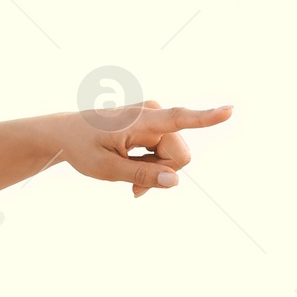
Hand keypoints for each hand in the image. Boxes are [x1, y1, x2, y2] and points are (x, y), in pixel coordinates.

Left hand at [52, 101, 231, 196]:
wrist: (66, 133)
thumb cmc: (83, 149)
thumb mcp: (107, 169)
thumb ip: (142, 174)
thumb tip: (175, 181)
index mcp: (139, 120)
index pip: (178, 119)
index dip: (206, 118)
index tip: (230, 110)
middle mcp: (152, 112)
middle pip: (179, 155)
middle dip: (163, 173)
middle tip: (134, 187)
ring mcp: (154, 115)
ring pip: (174, 155)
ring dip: (156, 170)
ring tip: (129, 174)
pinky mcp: (154, 122)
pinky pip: (167, 149)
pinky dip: (153, 163)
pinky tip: (133, 167)